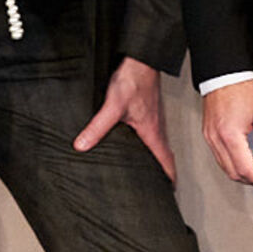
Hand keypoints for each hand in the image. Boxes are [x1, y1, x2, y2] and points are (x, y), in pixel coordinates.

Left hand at [74, 56, 177, 182]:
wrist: (141, 59)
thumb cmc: (133, 80)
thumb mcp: (113, 105)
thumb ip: (98, 126)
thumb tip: (82, 145)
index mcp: (152, 132)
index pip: (166, 160)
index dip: (169, 178)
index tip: (170, 192)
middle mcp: (156, 127)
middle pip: (163, 155)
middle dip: (161, 172)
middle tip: (157, 186)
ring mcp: (153, 118)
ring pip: (157, 143)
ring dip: (155, 157)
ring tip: (146, 170)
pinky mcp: (147, 109)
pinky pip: (151, 132)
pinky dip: (148, 142)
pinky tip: (135, 141)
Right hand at [201, 79, 252, 188]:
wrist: (225, 73)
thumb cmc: (243, 88)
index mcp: (230, 135)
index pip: (245, 169)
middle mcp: (216, 139)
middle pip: (233, 172)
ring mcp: (210, 137)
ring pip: (226, 167)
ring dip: (244, 171)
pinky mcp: (208, 134)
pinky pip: (220, 156)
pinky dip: (234, 161)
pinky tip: (247, 156)